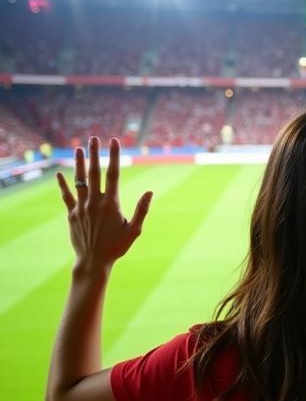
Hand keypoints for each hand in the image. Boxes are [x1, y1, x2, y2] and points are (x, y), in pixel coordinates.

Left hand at [56, 137, 152, 275]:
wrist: (93, 262)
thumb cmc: (117, 247)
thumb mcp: (135, 230)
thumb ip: (141, 210)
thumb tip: (150, 192)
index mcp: (111, 204)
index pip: (113, 174)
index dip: (114, 155)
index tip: (114, 141)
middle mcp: (94, 202)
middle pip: (94, 172)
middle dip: (95, 153)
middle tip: (94, 138)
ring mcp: (81, 207)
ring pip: (79, 181)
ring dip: (79, 163)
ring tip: (78, 149)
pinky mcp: (72, 214)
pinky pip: (67, 196)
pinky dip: (63, 184)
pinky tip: (60, 174)